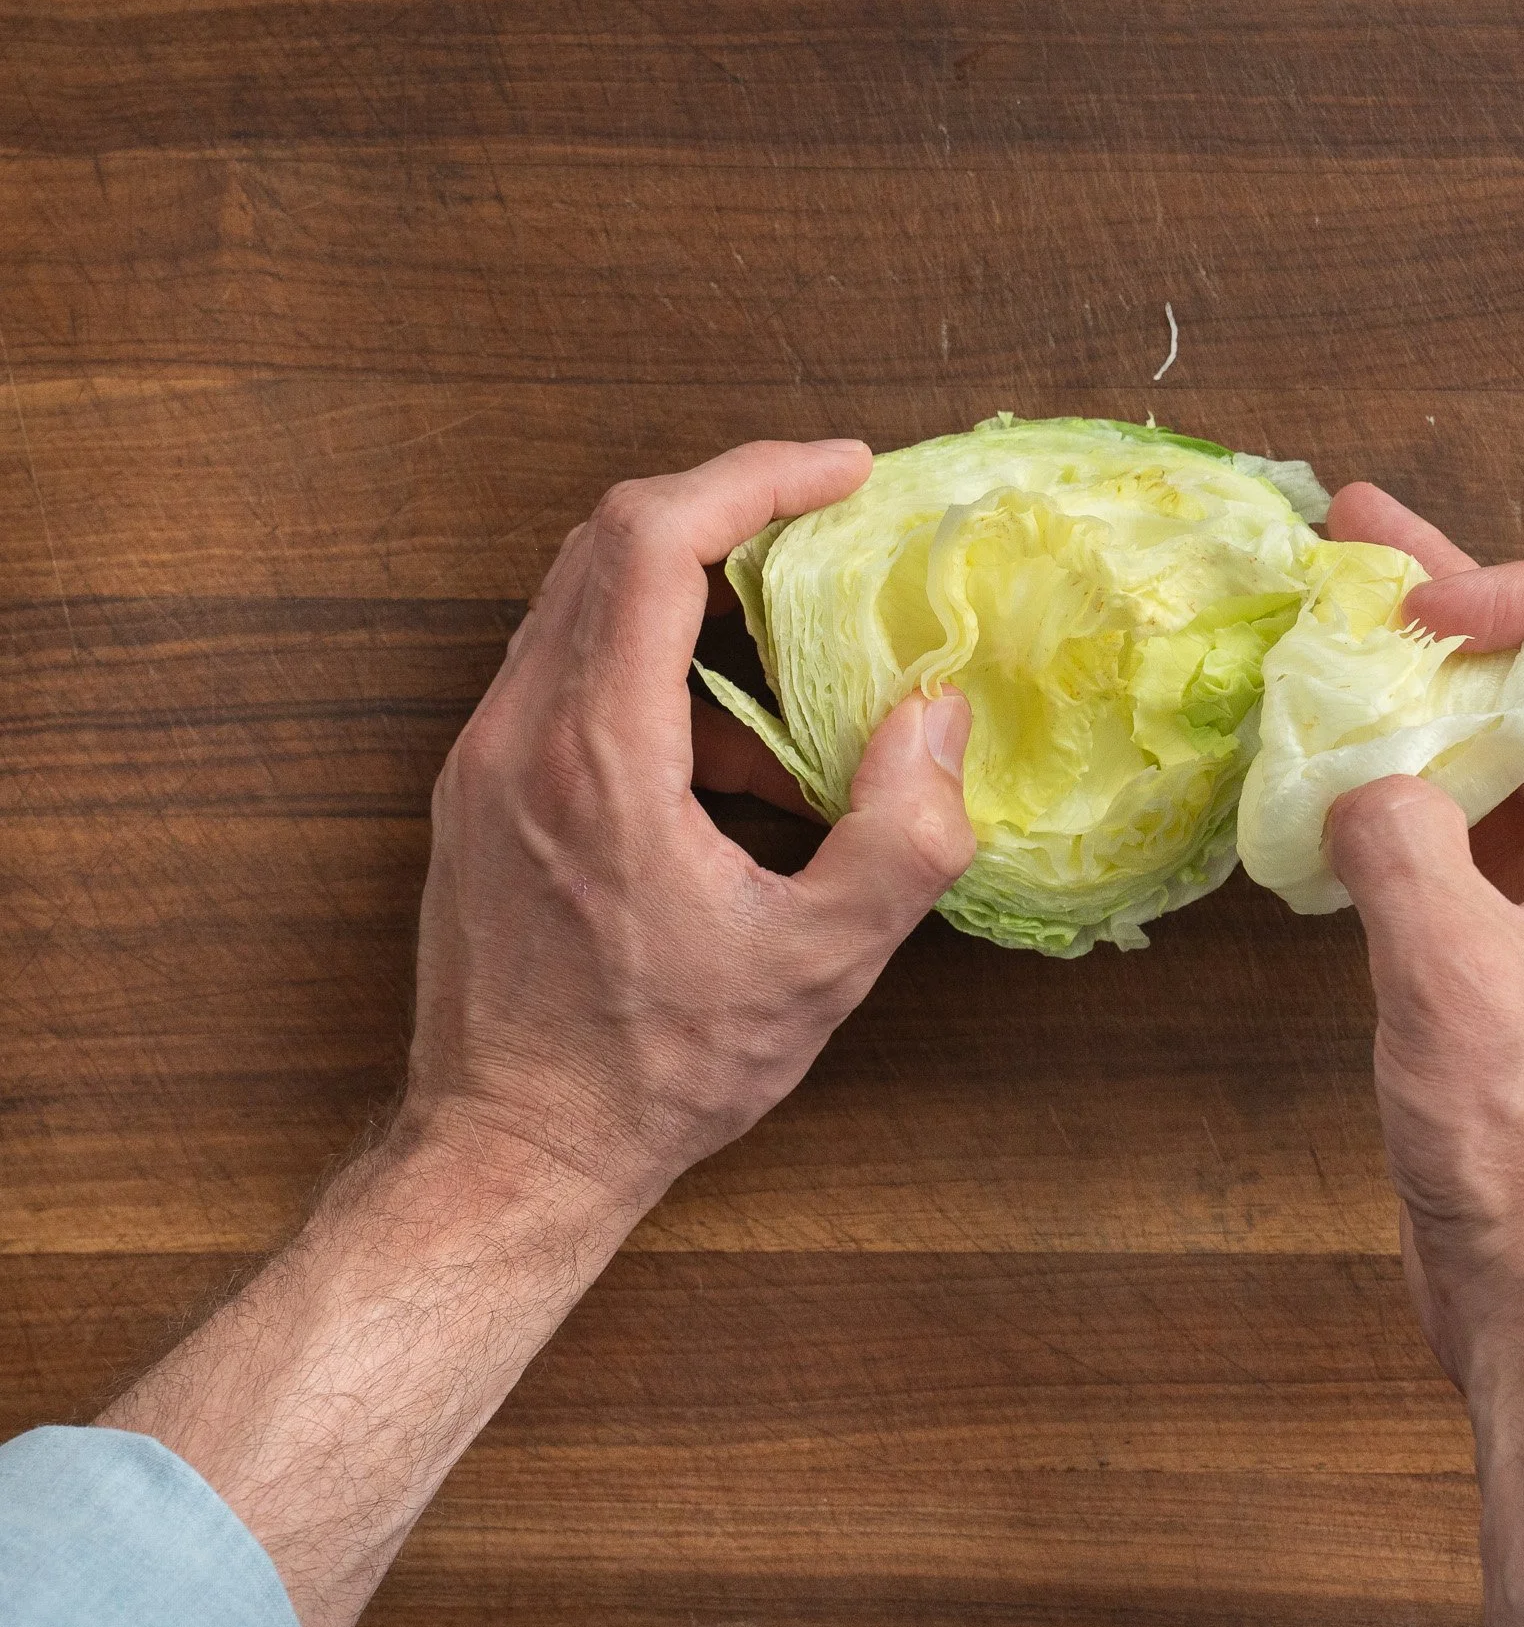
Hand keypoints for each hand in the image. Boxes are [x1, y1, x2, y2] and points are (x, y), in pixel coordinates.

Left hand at [405, 438, 976, 1219]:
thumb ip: (903, 837)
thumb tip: (938, 719)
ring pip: (582, 604)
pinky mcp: (482, 793)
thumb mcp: (817, 967)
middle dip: (728, 511)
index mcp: (595, 755)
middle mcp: (518, 734)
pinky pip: (569, 674)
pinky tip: (735, 771)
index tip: (843, 471)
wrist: (507, 1154)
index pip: (651, 540)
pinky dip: (659, 672)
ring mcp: (485, 761)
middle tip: (828, 526)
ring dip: (697, 602)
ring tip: (798, 682)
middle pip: (607, 542)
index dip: (754, 478)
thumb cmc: (655, 1070)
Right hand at [1322, 489, 1523, 1626]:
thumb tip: (1359, 783)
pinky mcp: (1506, 953)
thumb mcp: (1460, 978)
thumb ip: (1403, 845)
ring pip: (1500, 756)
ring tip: (1326, 630)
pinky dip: (1394, 789)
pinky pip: (1457, 833)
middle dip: (1461, 607)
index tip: (1434, 606)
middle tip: (1359, 538)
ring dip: (1419, 691)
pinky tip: (1320, 778)